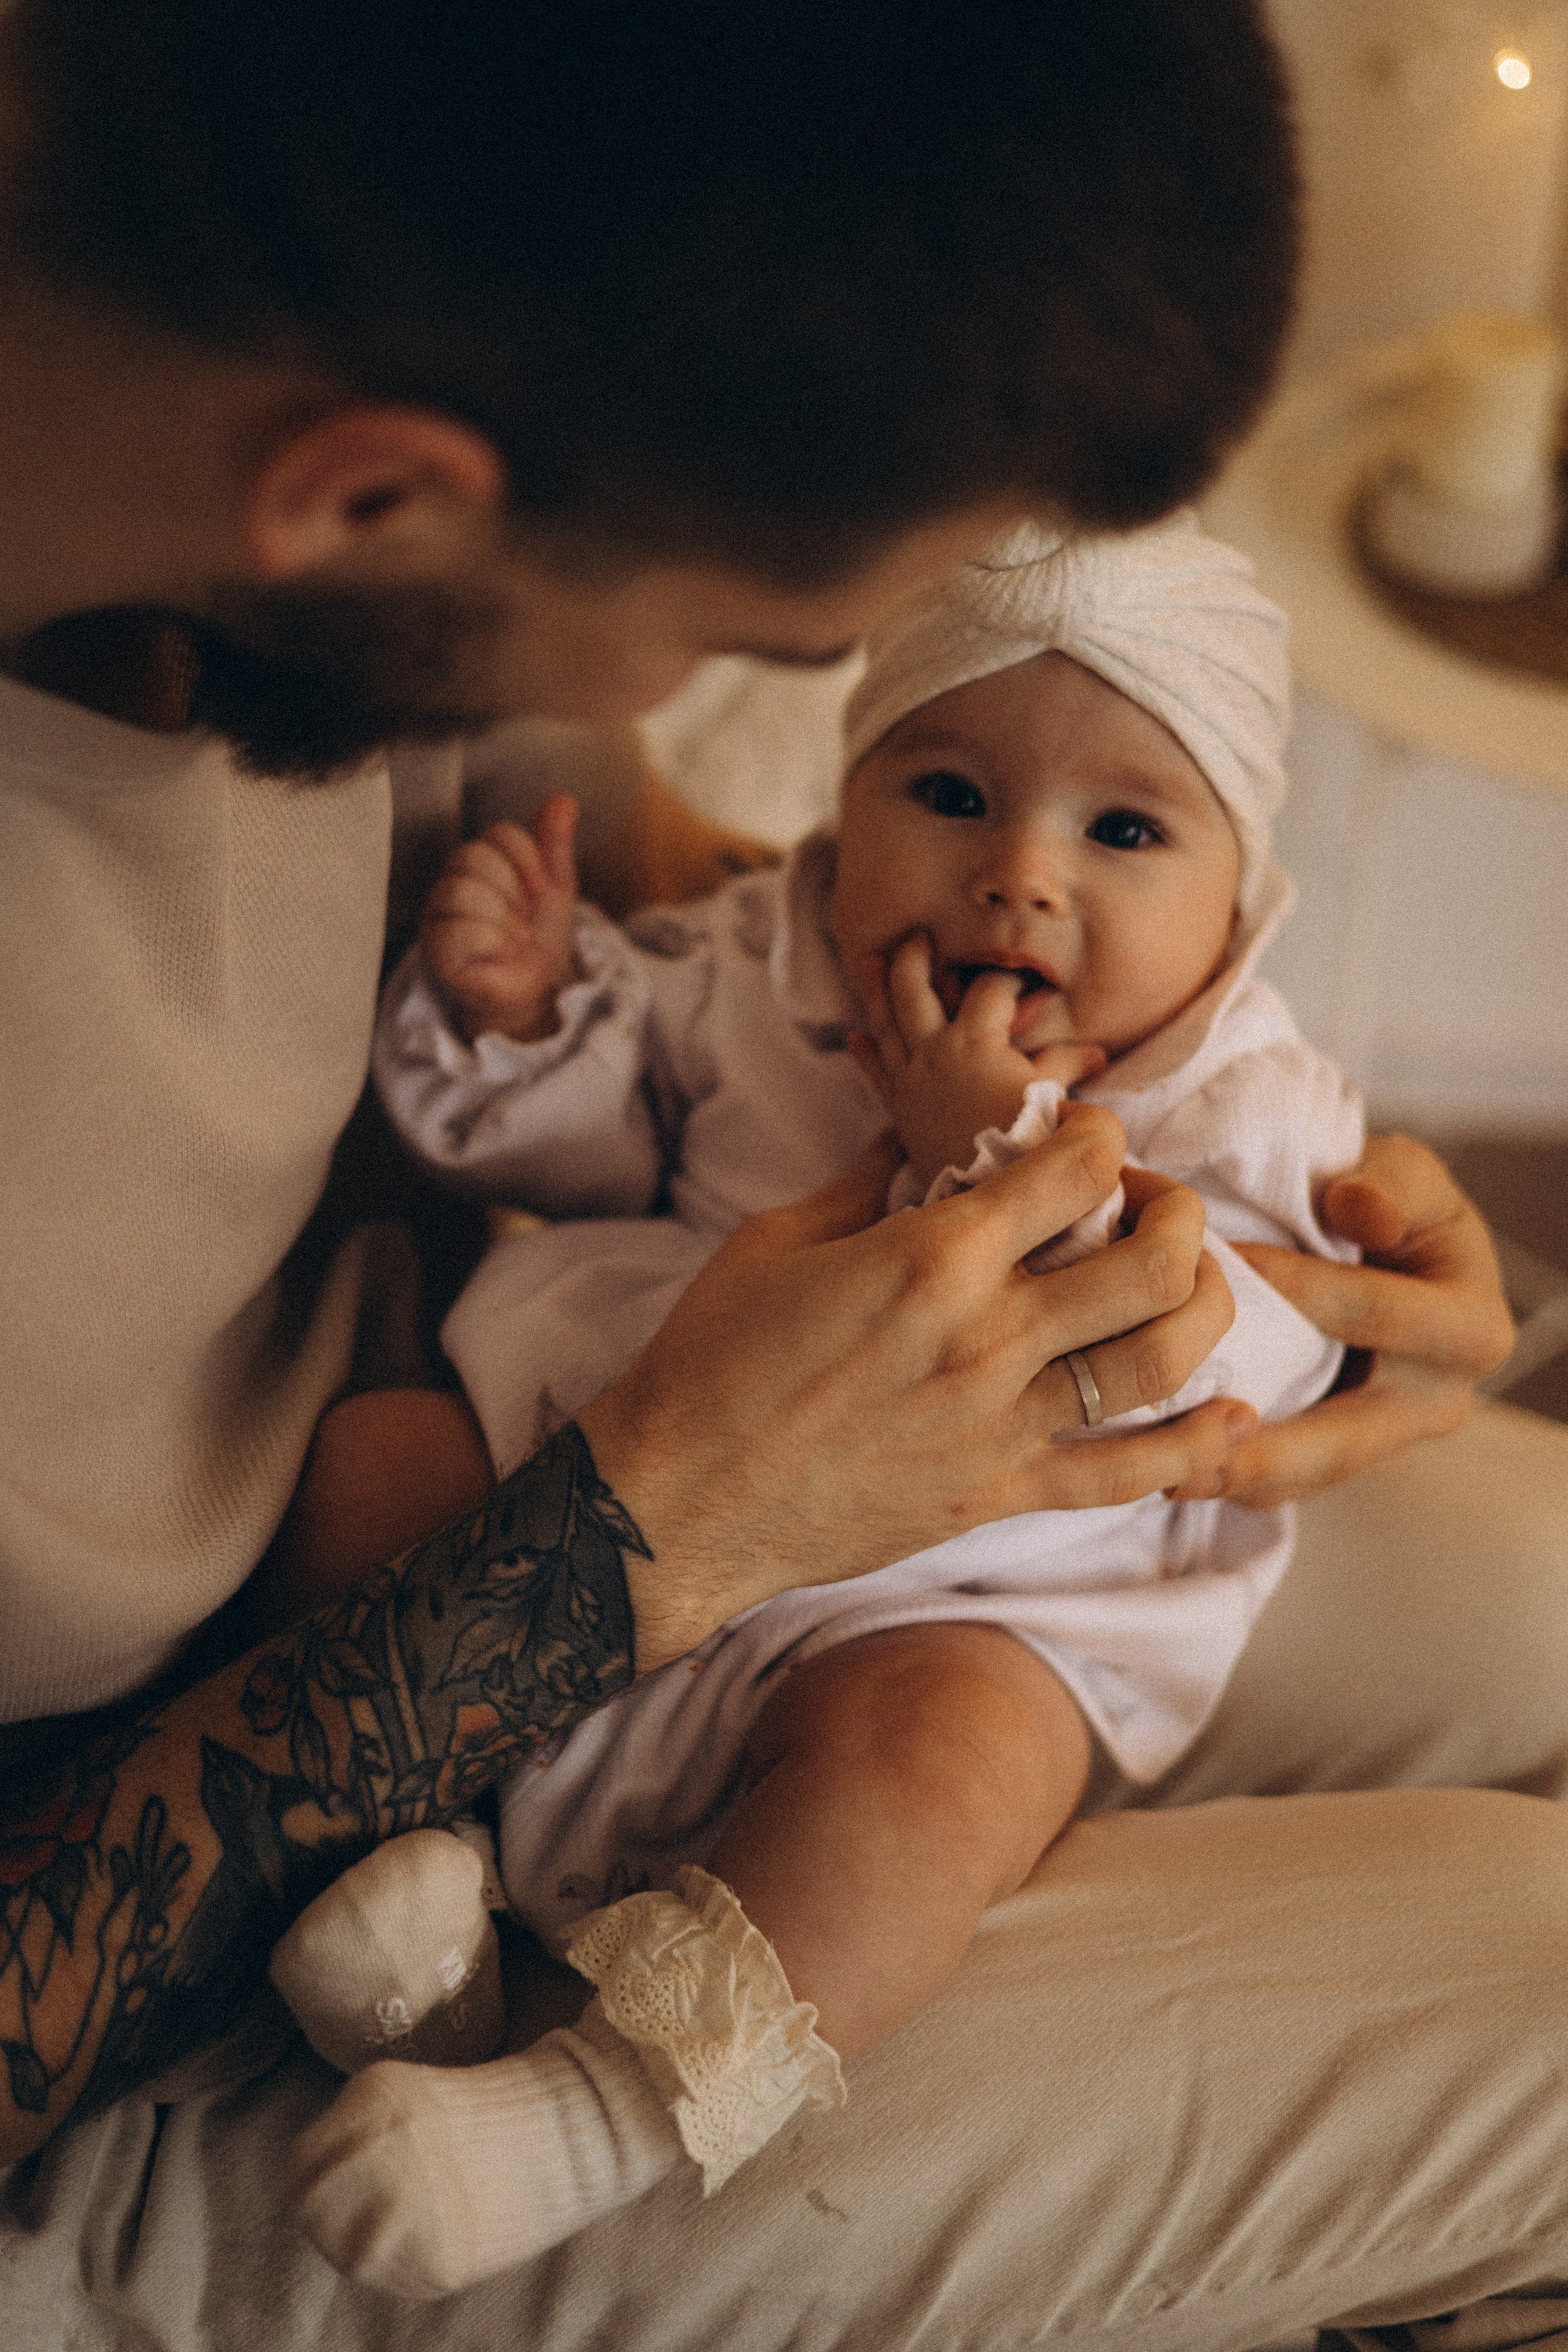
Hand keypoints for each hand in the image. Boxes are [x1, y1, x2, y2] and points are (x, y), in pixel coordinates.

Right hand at [419, 796, 579, 1043]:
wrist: (536, 989)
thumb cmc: (539, 937)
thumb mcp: (555, 887)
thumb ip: (554, 844)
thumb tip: (564, 799)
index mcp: (481, 860)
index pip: (498, 832)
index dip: (527, 857)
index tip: (541, 888)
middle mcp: (452, 880)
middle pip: (474, 856)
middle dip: (513, 892)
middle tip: (524, 920)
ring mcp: (438, 914)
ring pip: (461, 890)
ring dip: (504, 919)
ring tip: (516, 939)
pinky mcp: (435, 949)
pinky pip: (458, 930)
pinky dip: (493, 941)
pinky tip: (503, 953)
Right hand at [579, 1113, 1251, 1671]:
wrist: (676, 1501)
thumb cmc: (710, 1360)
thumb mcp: (779, 1238)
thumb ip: (869, 1181)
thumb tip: (918, 1132)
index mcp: (933, 1256)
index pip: (1078, 1168)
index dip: (1100, 1136)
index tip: (1085, 1138)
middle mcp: (988, 1337)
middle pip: (1156, 1260)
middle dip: (1176, 1213)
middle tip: (1147, 1207)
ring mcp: (1003, 1424)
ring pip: (1165, 1358)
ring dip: (1203, 1308)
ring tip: (1184, 1285)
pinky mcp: (1001, 1494)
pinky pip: (1130, 1473)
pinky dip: (1197, 1446)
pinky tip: (1234, 1415)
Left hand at [849, 934, 1105, 1188]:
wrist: (988, 1189)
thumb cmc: (1025, 1140)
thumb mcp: (1051, 1096)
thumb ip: (1066, 1065)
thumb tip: (1095, 1053)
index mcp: (974, 1040)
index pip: (988, 989)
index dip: (1008, 977)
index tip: (1021, 977)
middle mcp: (933, 1051)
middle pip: (913, 989)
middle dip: (915, 957)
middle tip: (916, 935)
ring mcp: (910, 1077)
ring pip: (886, 1021)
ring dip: (877, 988)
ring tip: (868, 960)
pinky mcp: (899, 1106)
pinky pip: (876, 1072)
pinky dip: (866, 1052)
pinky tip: (856, 1038)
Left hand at [1171, 1134, 1514, 1509]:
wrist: (1399, 1258)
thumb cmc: (1399, 1207)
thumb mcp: (1408, 1175)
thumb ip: (1392, 1183)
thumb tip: (1362, 1213)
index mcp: (1471, 1329)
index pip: (1374, 1312)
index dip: (1298, 1288)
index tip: (1211, 1266)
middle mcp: (1440, 1401)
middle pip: (1348, 1437)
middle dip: (1268, 1448)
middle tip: (1191, 1447)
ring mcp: (1393, 1440)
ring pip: (1314, 1475)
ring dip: (1242, 1478)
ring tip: (1172, 1478)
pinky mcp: (1348, 1457)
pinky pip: (1294, 1481)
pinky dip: (1239, 1477)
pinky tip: (1179, 1470)